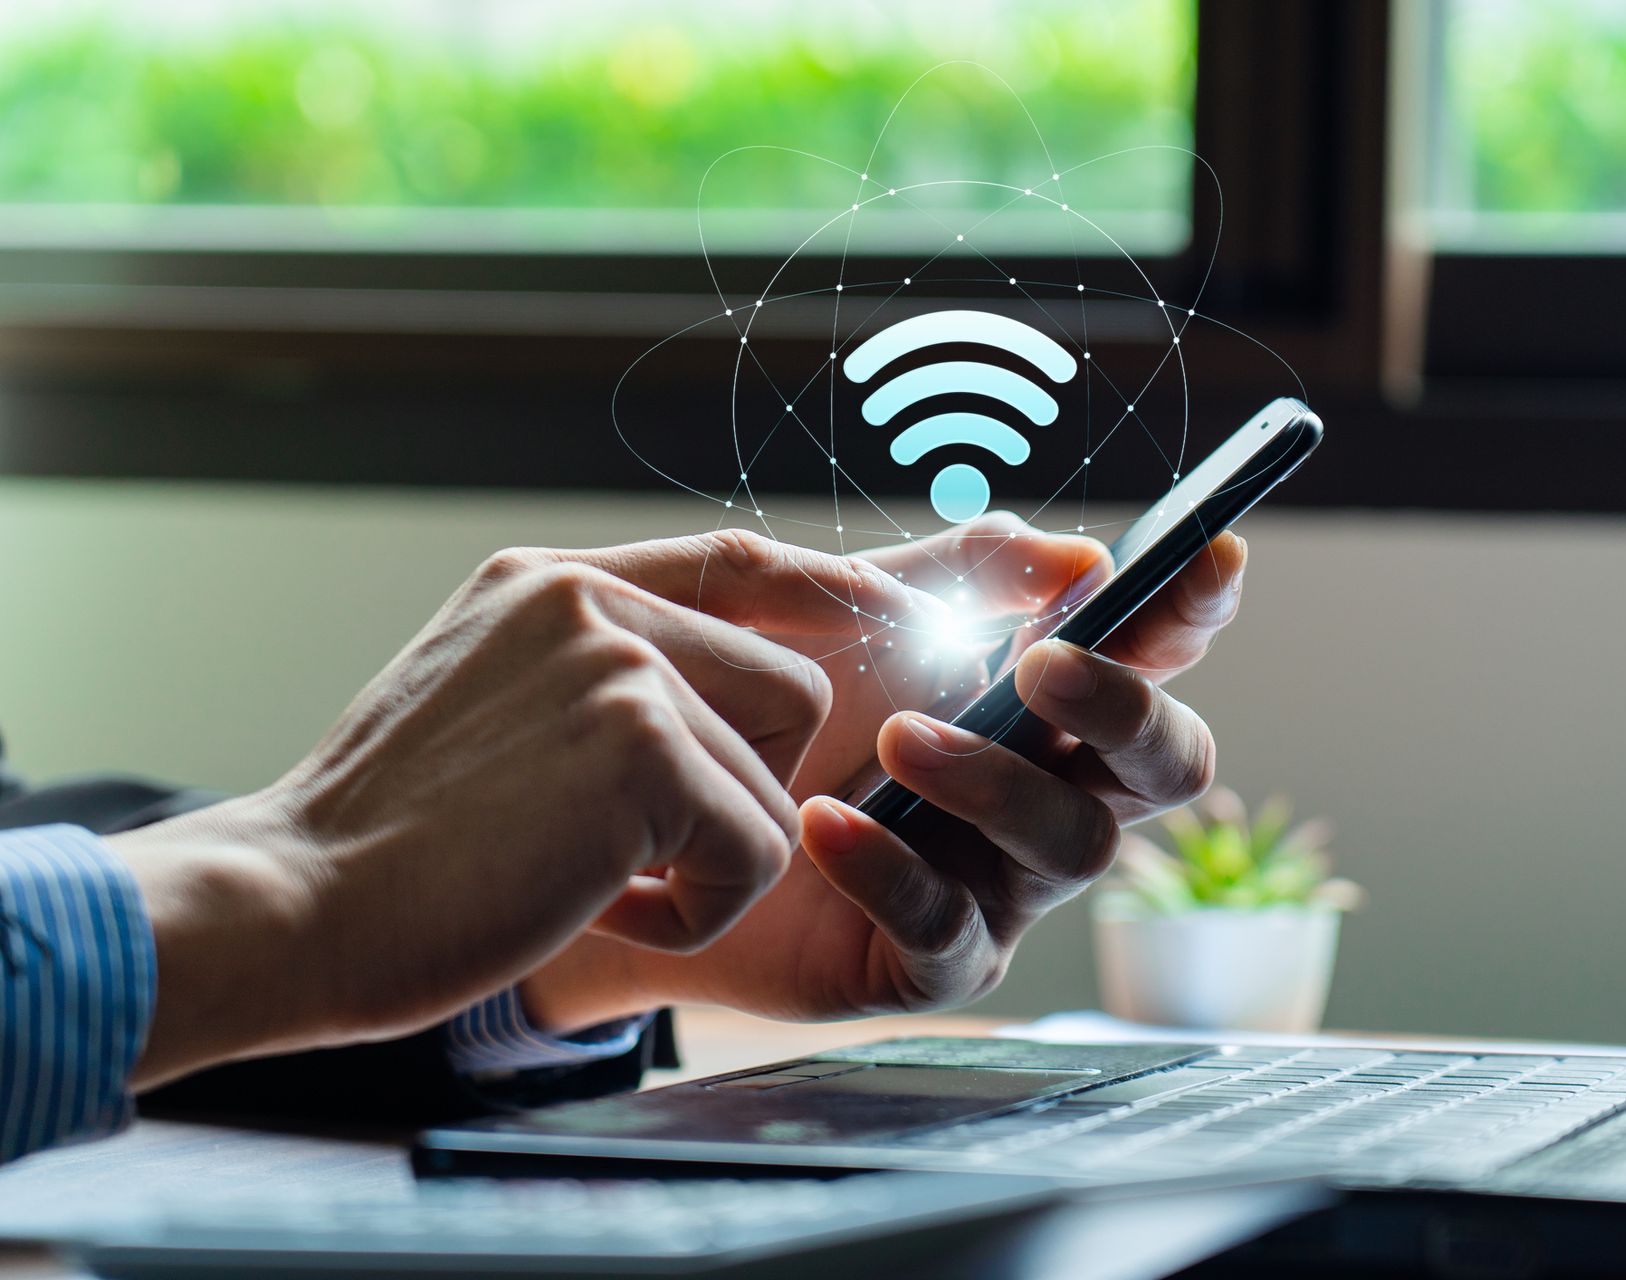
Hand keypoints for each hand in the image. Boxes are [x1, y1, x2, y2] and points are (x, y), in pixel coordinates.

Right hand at [107, 531, 931, 1084]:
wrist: (293, 905)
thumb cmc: (392, 839)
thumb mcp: (489, 705)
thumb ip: (594, 672)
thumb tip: (722, 691)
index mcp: (552, 583)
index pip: (739, 559)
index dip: (834, 594)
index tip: (902, 622)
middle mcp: (590, 601)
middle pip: (793, 688)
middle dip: (747, 792)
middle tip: (642, 852)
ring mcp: (617, 664)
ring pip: (776, 784)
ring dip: (712, 865)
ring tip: (597, 886)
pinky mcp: (642, 749)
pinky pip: (760, 849)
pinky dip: (699, 913)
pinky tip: (600, 912)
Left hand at [522, 514, 1245, 1026]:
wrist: (660, 807)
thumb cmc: (785, 705)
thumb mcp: (869, 614)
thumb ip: (966, 575)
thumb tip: (1076, 555)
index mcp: (1053, 700)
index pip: (1159, 654)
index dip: (1193, 610)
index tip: (1202, 556)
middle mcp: (1054, 790)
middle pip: (1168, 763)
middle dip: (1126, 708)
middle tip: (1042, 664)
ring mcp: (1005, 883)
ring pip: (1076, 845)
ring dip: (998, 782)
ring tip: (900, 740)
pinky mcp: (934, 963)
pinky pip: (949, 930)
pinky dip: (893, 869)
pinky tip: (827, 821)